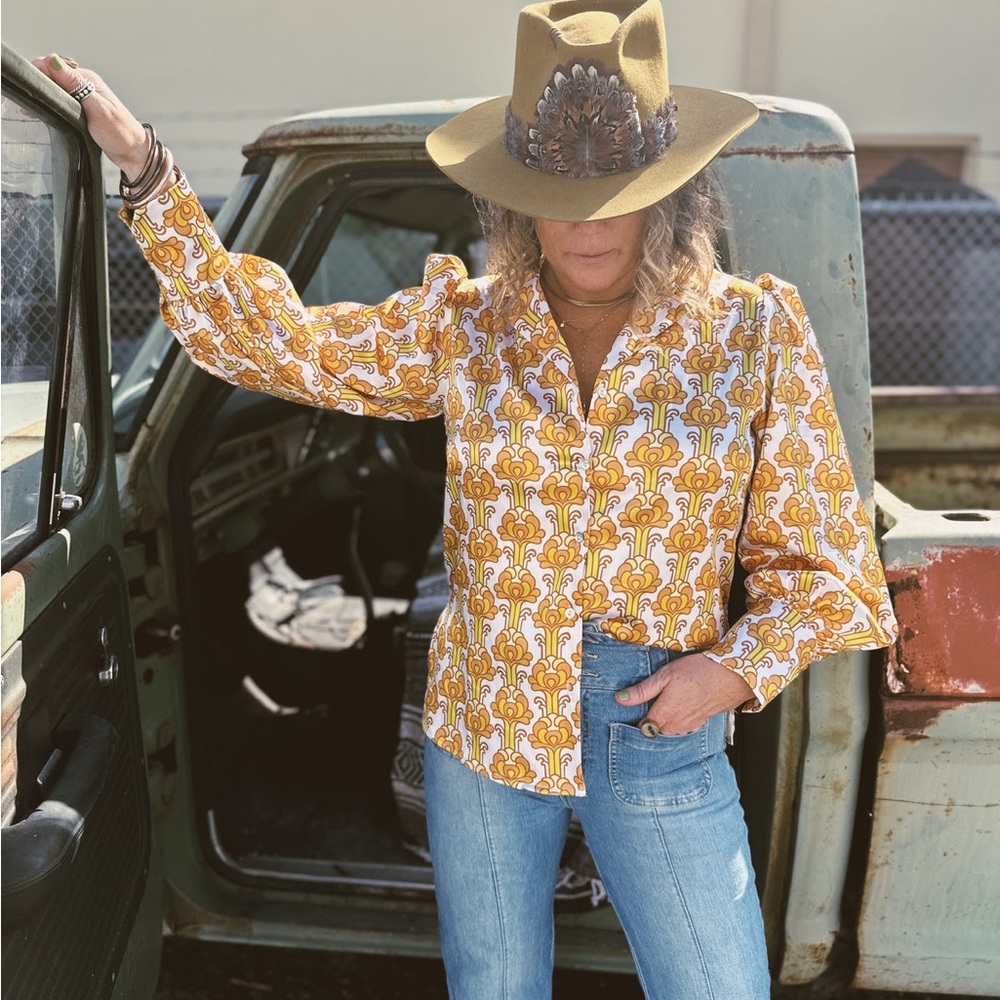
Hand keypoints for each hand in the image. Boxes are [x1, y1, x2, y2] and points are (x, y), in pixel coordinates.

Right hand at [31, 54, 148, 180]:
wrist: (133, 153)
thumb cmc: (120, 133)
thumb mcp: (96, 108)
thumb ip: (75, 85)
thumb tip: (54, 62)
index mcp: (87, 79)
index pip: (55, 65)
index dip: (39, 73)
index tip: (32, 87)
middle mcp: (84, 85)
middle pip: (53, 76)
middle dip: (39, 84)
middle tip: (32, 101)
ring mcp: (83, 96)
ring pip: (55, 88)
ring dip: (44, 95)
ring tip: (34, 108)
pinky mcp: (81, 109)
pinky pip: (60, 100)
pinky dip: (50, 104)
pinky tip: (44, 112)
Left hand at [614, 652, 754, 735]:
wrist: (731, 675)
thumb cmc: (698, 672)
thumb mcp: (664, 676)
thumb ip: (642, 690)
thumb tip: (619, 699)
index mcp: (664, 715)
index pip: (641, 727)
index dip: (635, 718)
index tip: (633, 708)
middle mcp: (676, 726)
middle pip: (655, 730)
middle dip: (650, 720)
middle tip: (649, 702)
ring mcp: (689, 726)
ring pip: (669, 729)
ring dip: (665, 720)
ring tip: (666, 701)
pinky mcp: (700, 723)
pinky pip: (683, 726)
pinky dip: (678, 719)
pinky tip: (681, 705)